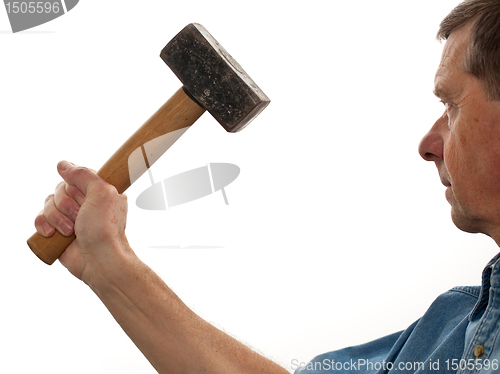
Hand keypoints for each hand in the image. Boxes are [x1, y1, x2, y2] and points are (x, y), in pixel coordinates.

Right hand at [34, 161, 129, 281]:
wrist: (98, 260)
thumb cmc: (105, 228)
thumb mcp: (101, 192)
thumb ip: (83, 174)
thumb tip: (63, 164)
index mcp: (99, 191)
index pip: (76, 176)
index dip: (76, 186)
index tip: (84, 197)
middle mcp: (85, 202)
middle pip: (60, 189)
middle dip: (66, 204)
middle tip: (80, 217)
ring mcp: (70, 217)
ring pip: (48, 203)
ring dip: (57, 218)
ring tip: (70, 231)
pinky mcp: (57, 230)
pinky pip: (40, 219)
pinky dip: (43, 225)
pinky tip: (52, 234)